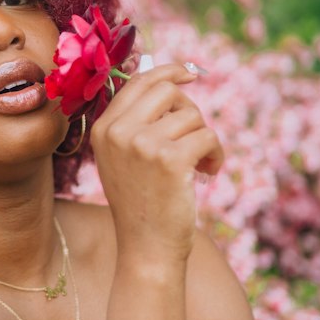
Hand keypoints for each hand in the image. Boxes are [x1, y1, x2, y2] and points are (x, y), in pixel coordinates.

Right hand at [89, 62, 224, 267]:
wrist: (146, 247)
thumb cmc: (142, 203)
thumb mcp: (125, 158)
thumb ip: (137, 121)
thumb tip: (172, 79)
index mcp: (104, 129)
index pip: (139, 82)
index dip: (169, 72)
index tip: (191, 73)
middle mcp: (118, 132)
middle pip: (168, 90)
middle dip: (189, 111)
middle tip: (194, 138)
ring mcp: (142, 144)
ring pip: (192, 115)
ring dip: (204, 138)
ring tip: (200, 164)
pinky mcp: (170, 159)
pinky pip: (207, 136)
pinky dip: (215, 154)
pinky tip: (208, 172)